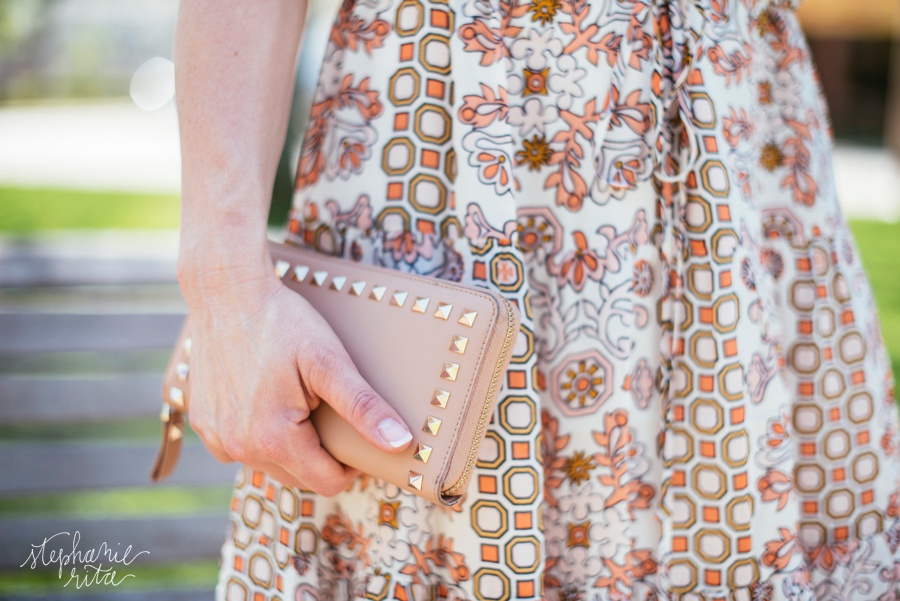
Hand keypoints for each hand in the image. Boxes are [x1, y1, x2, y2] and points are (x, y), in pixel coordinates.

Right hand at [178, 256, 412, 495]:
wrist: (227, 292)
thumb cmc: (281, 322)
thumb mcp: (329, 361)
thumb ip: (363, 406)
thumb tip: (399, 442)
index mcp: (273, 439)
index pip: (327, 482)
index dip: (351, 465)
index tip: (357, 435)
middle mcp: (238, 448)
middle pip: (298, 477)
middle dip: (320, 454)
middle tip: (328, 410)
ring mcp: (216, 437)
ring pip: (269, 464)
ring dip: (290, 446)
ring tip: (299, 401)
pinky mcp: (202, 423)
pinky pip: (241, 447)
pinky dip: (259, 434)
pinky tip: (268, 400)